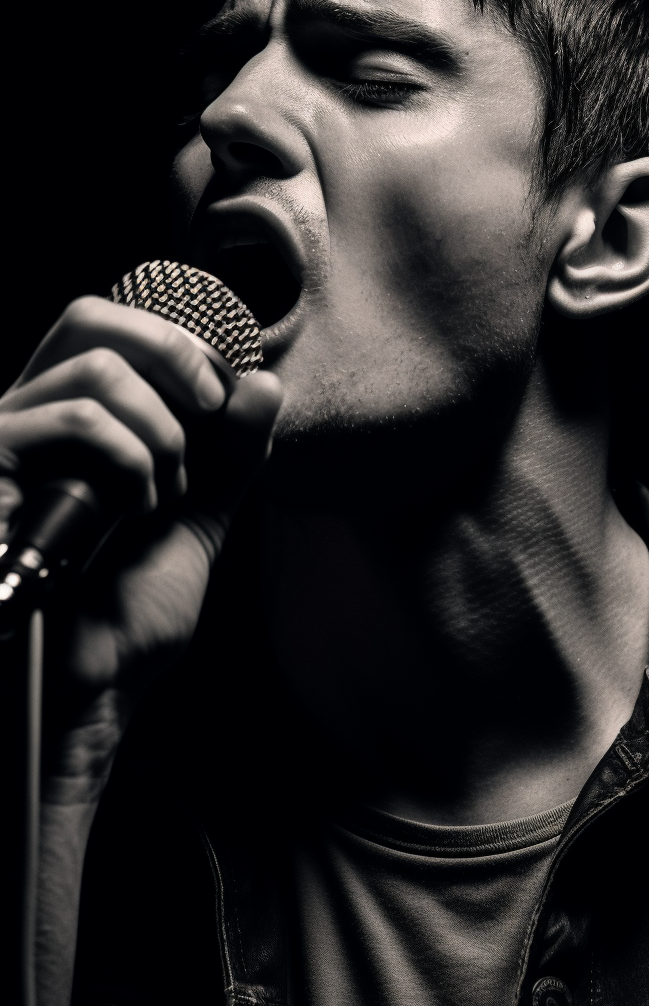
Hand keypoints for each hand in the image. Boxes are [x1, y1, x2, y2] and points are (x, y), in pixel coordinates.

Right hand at [1, 295, 280, 706]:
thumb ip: (231, 455)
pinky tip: (136, 511)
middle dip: (170, 352)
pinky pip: (74, 419)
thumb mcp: (195, 519)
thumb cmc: (127, 616)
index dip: (176, 342)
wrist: (94, 688)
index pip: (111, 329)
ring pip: (94, 369)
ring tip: (167, 491)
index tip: (226, 394)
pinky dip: (131, 458)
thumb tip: (266, 384)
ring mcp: (8, 444)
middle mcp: (31, 422)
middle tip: (212, 406)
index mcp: (71, 425)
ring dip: (159, 429)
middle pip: (90, 318)